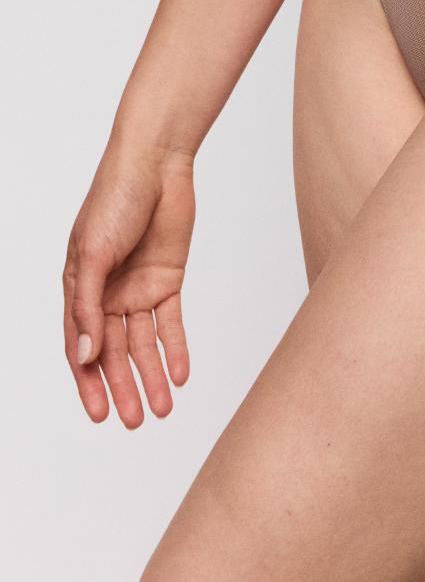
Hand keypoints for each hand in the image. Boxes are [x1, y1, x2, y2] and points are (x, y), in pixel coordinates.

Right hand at [63, 137, 195, 426]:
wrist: (156, 166)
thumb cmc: (114, 200)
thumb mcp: (94, 255)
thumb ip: (90, 306)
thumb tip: (87, 356)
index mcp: (78, 289)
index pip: (81, 348)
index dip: (89, 383)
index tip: (101, 415)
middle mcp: (107, 294)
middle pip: (114, 352)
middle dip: (124, 388)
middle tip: (137, 422)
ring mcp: (138, 288)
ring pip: (144, 343)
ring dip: (152, 375)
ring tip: (163, 409)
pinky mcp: (168, 279)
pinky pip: (171, 322)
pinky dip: (177, 348)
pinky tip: (181, 375)